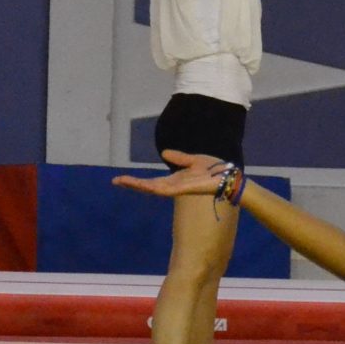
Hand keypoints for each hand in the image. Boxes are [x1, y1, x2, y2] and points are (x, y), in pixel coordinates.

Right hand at [112, 149, 226, 199]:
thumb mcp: (193, 160)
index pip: (153, 182)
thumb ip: (179, 158)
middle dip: (132, 184)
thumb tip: (164, 153)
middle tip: (115, 181)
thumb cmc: (215, 170)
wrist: (229, 177)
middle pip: (149, 187)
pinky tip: (142, 185)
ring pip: (153, 189)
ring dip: (137, 185)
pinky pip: (166, 189)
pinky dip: (152, 187)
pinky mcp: (184, 190)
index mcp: (176, 180)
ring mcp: (178, 189)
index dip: (138, 181)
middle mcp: (174, 187)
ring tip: (122, 181)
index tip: (123, 178)